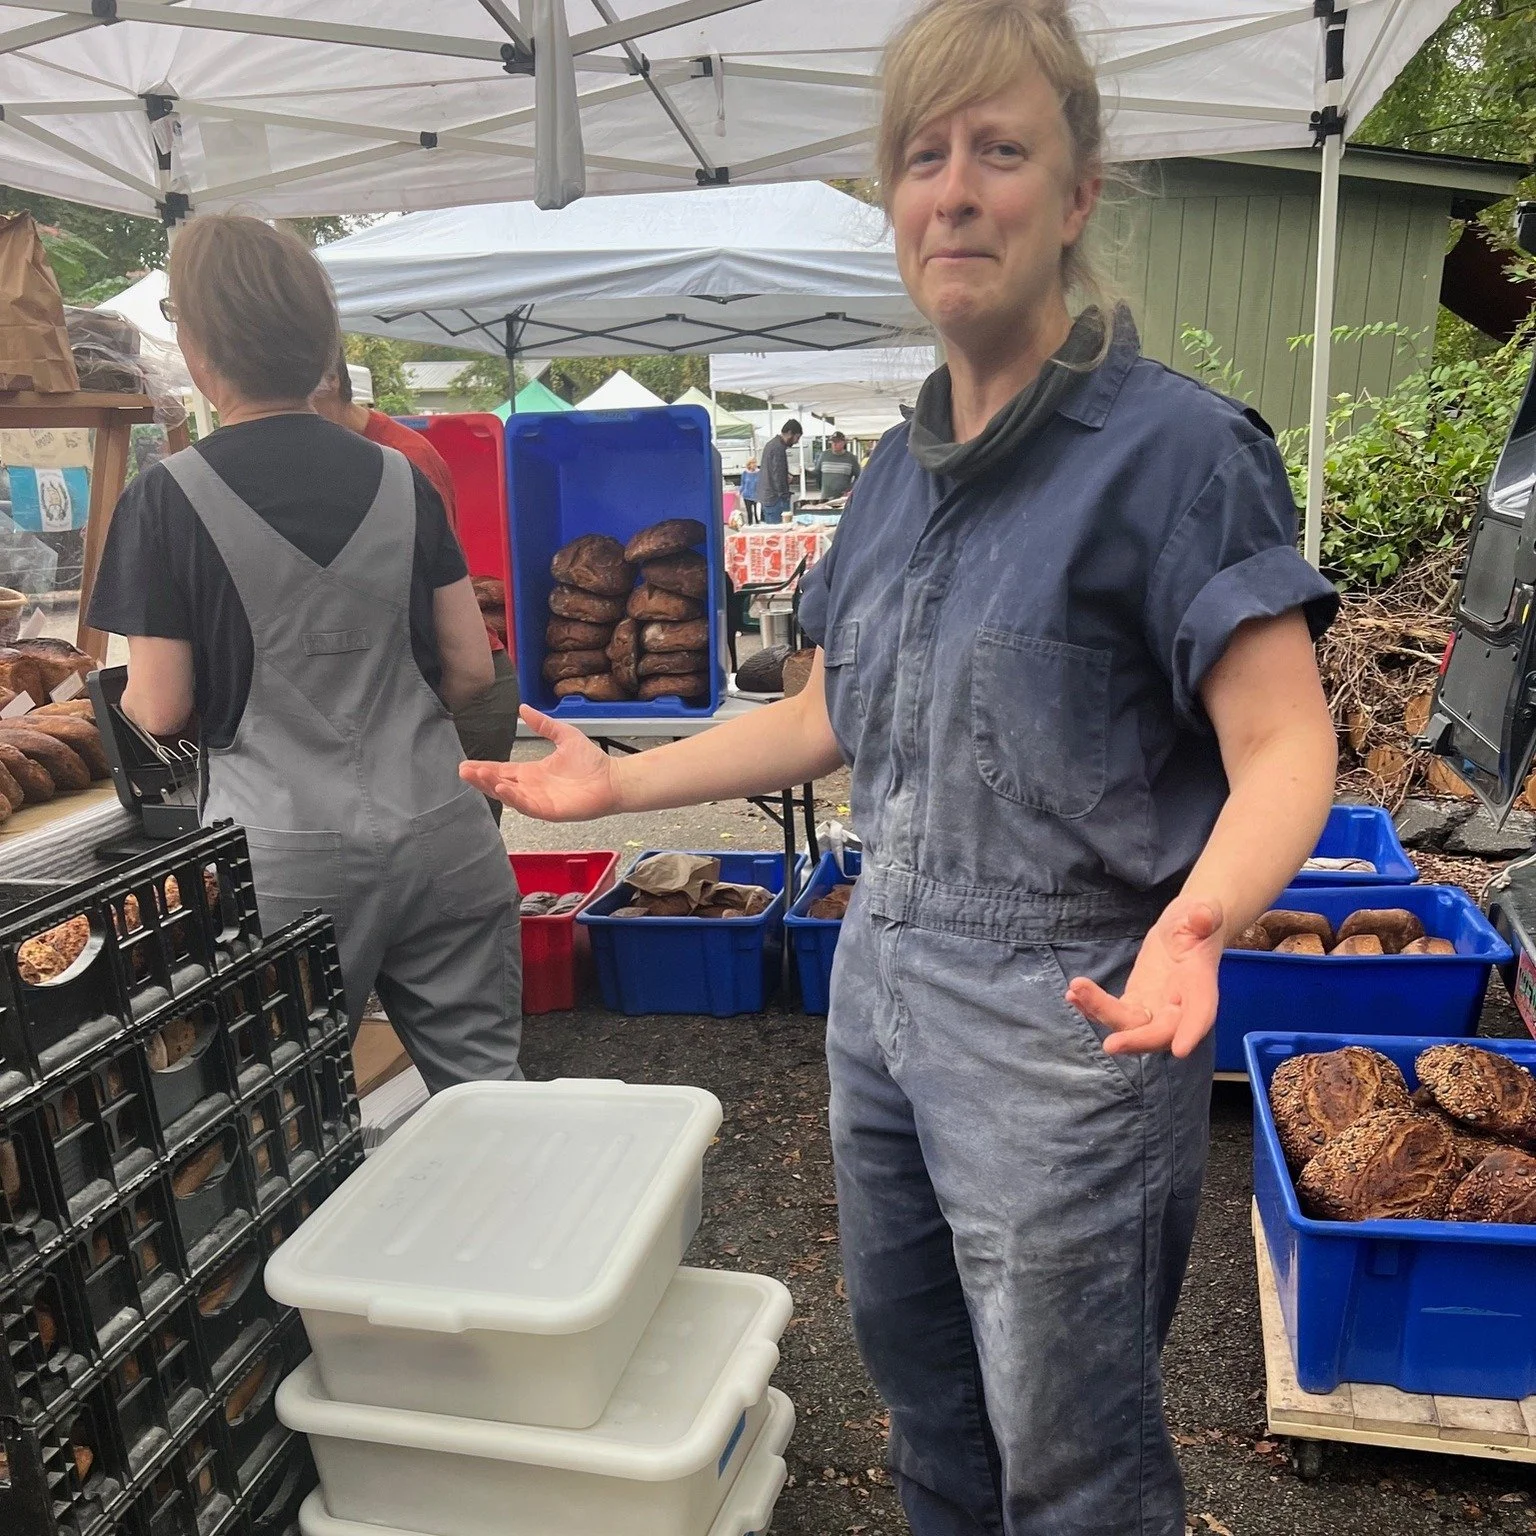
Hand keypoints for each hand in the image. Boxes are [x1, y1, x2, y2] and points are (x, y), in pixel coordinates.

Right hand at [459, 706, 621, 821]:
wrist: (613, 778)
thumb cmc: (591, 761)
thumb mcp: (563, 735)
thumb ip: (543, 725)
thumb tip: (523, 708)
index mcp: (532, 773)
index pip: (502, 771)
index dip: (485, 768)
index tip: (466, 764)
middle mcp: (532, 788)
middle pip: (500, 784)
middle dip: (481, 779)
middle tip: (462, 771)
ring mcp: (539, 801)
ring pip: (509, 796)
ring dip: (492, 787)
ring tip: (476, 776)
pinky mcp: (549, 811)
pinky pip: (527, 806)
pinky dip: (513, 798)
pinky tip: (500, 788)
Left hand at [1064, 897, 1224, 1057]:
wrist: (1186, 928)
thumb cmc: (1198, 921)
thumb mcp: (1203, 912)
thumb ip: (1204, 916)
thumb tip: (1201, 916)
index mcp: (1200, 986)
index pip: (1200, 1012)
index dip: (1192, 1031)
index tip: (1180, 1050)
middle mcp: (1179, 1006)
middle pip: (1159, 1032)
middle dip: (1136, 1040)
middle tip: (1111, 1044)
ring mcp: (1155, 1007)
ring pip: (1130, 1024)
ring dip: (1102, 1014)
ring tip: (1077, 991)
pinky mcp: (1136, 1002)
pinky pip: (1114, 1012)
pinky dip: (1092, 1008)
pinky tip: (1072, 996)